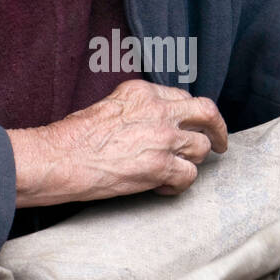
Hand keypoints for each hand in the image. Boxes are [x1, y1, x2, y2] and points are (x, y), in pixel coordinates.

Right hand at [7, 79, 227, 204]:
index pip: (182, 98)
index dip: (190, 115)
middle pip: (207, 113)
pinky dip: (178, 185)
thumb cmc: (73, 137)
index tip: (192, 126)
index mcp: (143, 92)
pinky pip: (189, 176)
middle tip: (220, 143)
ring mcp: (163, 138)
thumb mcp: (109, 106)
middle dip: (217, 129)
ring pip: (202, 147)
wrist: (60, 158)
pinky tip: (161, 187)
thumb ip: (136, 110)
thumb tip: (151, 124)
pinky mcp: (160, 166)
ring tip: (177, 171)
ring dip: (193, 161)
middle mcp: (158, 110)